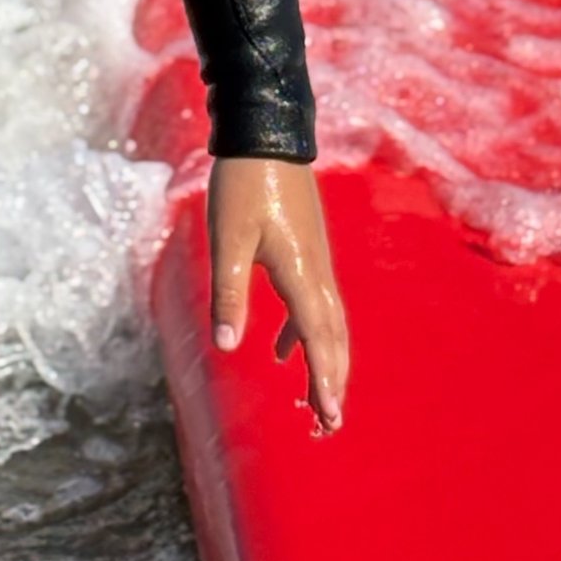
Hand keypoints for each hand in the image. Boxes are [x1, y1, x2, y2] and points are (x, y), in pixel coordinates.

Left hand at [208, 156, 349, 433]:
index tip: (330, 418)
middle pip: (333, 339)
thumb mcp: (227, 240)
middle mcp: (317, 272)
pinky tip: (279, 349)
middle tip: (328, 426)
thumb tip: (228, 348)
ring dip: (324, 362)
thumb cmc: (242, 184)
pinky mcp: (307, 250)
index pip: (319, 340)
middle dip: (332, 383)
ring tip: (315, 402)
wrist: (266, 134)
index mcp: (300, 273)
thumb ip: (229, 294)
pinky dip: (305, 334)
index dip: (325, 381)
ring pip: (328, 324)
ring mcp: (315, 260)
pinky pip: (314, 303)